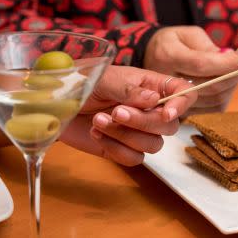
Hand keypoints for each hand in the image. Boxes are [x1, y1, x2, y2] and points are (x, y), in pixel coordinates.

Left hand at [59, 66, 196, 165]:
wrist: (54, 104)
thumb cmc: (82, 83)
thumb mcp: (106, 79)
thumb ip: (131, 90)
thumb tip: (153, 100)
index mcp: (153, 86)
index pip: (184, 94)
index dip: (182, 104)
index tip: (166, 112)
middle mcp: (151, 110)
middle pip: (170, 126)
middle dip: (143, 122)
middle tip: (117, 112)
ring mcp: (139, 131)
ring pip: (153, 145)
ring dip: (125, 135)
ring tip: (99, 120)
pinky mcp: (123, 149)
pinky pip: (134, 159)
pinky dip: (115, 148)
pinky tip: (98, 133)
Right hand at [143, 26, 237, 113]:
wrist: (149, 60)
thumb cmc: (173, 43)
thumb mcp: (187, 34)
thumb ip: (207, 46)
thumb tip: (229, 58)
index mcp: (168, 56)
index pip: (201, 64)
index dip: (227, 63)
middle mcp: (168, 81)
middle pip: (210, 86)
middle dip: (234, 75)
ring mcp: (174, 100)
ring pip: (214, 99)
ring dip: (232, 86)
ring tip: (236, 71)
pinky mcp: (185, 111)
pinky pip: (213, 108)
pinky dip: (226, 96)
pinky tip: (227, 83)